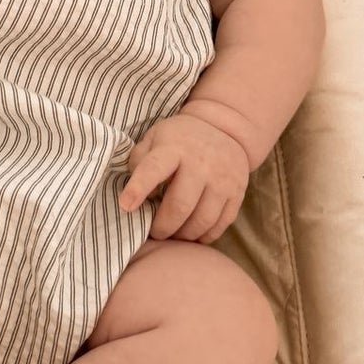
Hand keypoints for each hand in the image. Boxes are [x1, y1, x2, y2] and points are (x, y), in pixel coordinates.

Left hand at [118, 112, 249, 244]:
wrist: (223, 128)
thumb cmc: (178, 139)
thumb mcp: (154, 138)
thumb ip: (139, 162)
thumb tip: (133, 194)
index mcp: (174, 148)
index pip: (153, 169)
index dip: (138, 189)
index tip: (125, 206)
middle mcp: (201, 163)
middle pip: (180, 206)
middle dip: (163, 227)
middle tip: (155, 232)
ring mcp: (223, 178)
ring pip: (202, 220)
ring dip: (184, 235)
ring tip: (174, 234)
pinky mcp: (237, 192)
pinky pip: (221, 224)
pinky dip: (204, 235)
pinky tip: (193, 234)